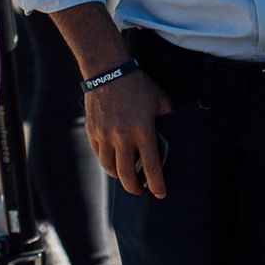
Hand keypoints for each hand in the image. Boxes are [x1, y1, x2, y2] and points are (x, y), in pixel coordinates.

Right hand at [84, 71, 171, 197]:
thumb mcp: (159, 99)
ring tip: (126, 175)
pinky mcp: (92, 131)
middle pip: (127, 175)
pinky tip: (113, 160)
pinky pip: (99, 155)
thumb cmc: (137, 84)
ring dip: (119, 176)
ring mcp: (105, 136)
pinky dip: (106, 161)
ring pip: (110, 168)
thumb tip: (172, 130)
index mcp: (143, 131)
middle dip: (135, 188)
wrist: (108, 70)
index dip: (157, 185)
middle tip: (140, 190)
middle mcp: (122, 137)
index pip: (152, 167)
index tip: (160, 194)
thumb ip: (167, 117)